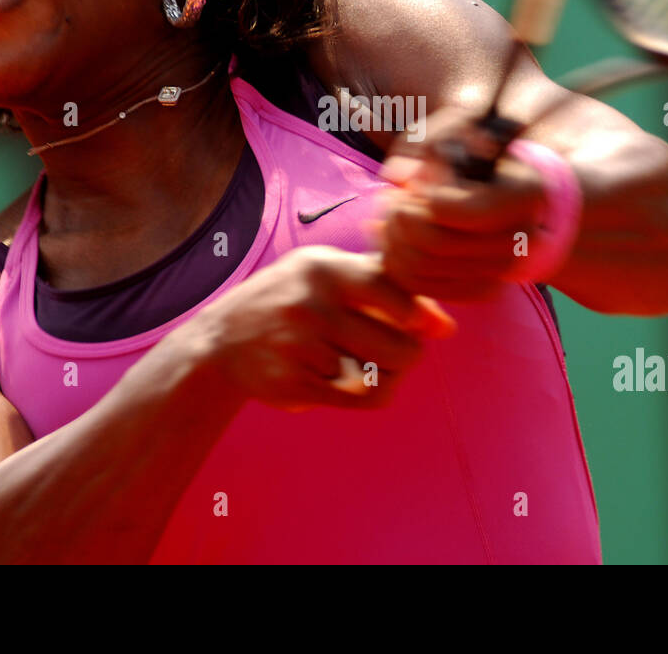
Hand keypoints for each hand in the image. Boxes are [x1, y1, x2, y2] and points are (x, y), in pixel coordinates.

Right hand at [191, 245, 455, 411]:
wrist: (221, 341)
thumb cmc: (291, 298)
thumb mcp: (327, 272)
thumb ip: (386, 285)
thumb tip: (446, 326)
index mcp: (323, 268)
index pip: (396, 292)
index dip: (417, 314)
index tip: (412, 321)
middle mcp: (311, 305)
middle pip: (399, 344)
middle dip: (410, 352)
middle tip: (400, 349)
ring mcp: (301, 347)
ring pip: (382, 376)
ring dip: (391, 375)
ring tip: (380, 364)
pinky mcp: (295, 384)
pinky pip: (361, 398)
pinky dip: (372, 393)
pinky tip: (362, 381)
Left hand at [371, 106, 553, 302]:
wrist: (506, 186)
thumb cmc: (479, 150)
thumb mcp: (459, 128)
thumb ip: (426, 142)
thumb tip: (396, 176)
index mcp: (526, 194)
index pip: (460, 211)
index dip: (423, 197)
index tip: (412, 181)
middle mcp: (523, 238)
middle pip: (436, 243)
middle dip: (399, 219)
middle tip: (390, 200)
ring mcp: (504, 269)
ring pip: (423, 268)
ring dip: (392, 241)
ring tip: (389, 216)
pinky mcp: (482, 289)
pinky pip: (425, 288)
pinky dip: (398, 264)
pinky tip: (394, 238)